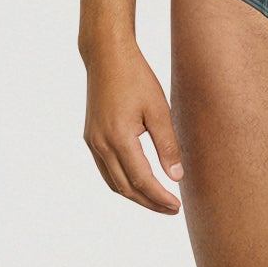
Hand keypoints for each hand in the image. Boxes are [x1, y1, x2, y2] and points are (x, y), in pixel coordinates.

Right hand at [83, 44, 184, 212]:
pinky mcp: (90, 138)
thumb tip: (176, 177)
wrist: (107, 57)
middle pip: (126, 188)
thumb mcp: (159, 110)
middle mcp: (101, 144)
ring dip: (135, 195)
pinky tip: (138, 183)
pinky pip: (106, 170)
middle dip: (149, 202)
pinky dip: (122, 182)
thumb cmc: (137, 78)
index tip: (177, 206)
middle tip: (171, 210)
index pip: (142, 180)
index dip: (160, 197)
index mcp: (119, 137)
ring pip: (113, 182)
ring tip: (157, 200)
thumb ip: (167, 145)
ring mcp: (92, 142)